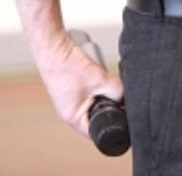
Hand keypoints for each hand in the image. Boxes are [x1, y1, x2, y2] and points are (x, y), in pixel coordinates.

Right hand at [11, 0, 124, 136]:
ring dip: (103, 96)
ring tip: (107, 85)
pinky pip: (89, 94)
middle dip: (109, 108)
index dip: (112, 126)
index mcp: (73, 117)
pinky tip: (101, 78)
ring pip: (94, 103)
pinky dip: (97, 88)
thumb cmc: (68, 67)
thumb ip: (117, 91)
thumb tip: (128, 97)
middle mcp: (70, 112)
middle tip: (120, 99)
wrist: (53, 49)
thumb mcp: (100, 80)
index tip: (125, 120)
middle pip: (97, 117)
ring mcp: (70, 101)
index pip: (96, 131)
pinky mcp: (72, 90)